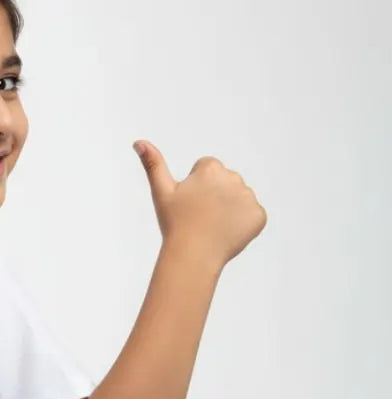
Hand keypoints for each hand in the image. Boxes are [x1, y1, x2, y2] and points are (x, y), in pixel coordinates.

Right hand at [133, 140, 267, 268]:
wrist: (193, 255)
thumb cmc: (175, 224)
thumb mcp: (161, 191)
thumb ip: (153, 164)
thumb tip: (139, 142)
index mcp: (211, 168)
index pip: (207, 169)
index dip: (196, 187)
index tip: (190, 203)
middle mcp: (233, 177)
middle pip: (225, 182)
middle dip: (215, 196)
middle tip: (200, 216)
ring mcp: (248, 197)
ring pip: (239, 199)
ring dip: (229, 209)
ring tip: (213, 226)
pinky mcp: (258, 215)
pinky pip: (252, 216)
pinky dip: (242, 225)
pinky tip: (226, 233)